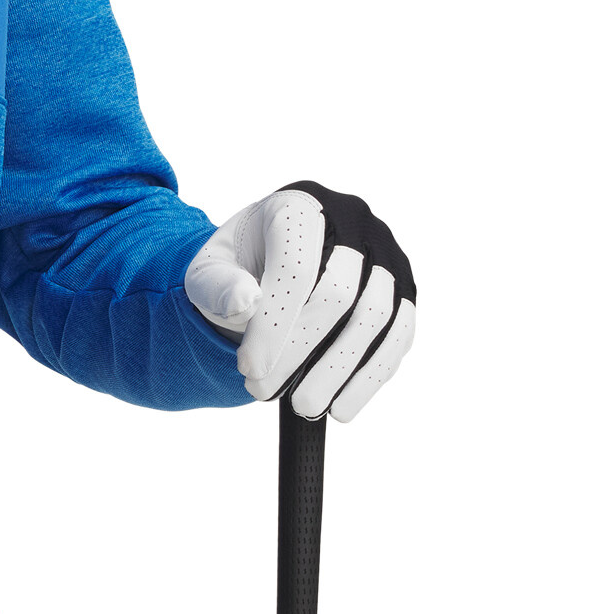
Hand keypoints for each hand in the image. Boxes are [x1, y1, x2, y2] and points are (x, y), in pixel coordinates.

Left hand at [184, 180, 416, 420]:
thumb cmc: (238, 265)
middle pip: (337, 294)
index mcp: (299, 206)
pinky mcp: (404, 290)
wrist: (269, 262)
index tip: (247, 369)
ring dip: (339, 371)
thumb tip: (246, 304)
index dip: (273, 324)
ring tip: (303, 407)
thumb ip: (218, 285)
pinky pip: (399, 335)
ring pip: (375, 317)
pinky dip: (371, 376)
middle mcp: (352, 221)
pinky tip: (342, 407)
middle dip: (300, 352)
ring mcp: (386, 254)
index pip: (294, 267)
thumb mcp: (208, 269)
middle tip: (261, 392)